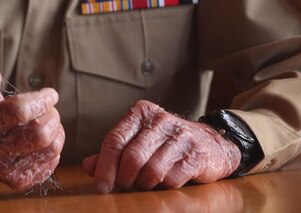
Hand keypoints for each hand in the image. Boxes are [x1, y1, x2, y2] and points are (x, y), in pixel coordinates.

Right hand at [0, 62, 63, 190]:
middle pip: (39, 133)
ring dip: (56, 130)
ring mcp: (5, 171)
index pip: (19, 112)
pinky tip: (46, 139)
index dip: (41, 100)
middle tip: (49, 108)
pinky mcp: (18, 181)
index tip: (50, 93)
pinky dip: (54, 147)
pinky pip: (50, 163)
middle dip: (51, 115)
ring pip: (49, 149)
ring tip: (49, 120)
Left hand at [82, 100, 239, 192]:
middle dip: (124, 179)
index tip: (102, 186)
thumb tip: (88, 165)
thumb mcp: (138, 141)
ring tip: (143, 185)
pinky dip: (163, 186)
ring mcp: (181, 136)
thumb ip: (113, 152)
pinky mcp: (196, 155)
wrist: (212, 144)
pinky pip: (172, 178)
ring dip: (143, 184)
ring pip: (151, 170)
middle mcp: (161, 120)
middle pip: (132, 157)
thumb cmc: (166, 144)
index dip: (105, 166)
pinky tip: (164, 182)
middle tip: (124, 187)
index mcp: (141, 113)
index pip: (115, 140)